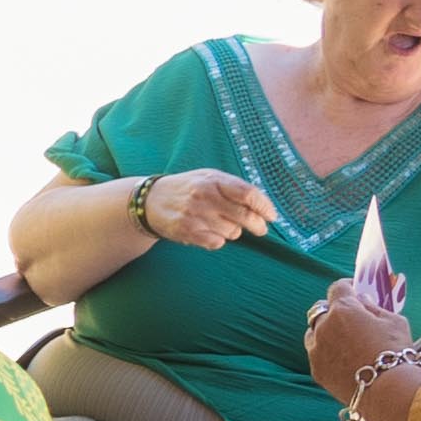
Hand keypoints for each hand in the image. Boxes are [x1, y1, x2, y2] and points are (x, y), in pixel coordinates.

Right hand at [141, 169, 276, 247]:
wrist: (149, 200)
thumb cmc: (186, 188)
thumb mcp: (208, 178)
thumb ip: (233, 187)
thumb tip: (261, 204)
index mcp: (213, 180)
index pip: (248, 194)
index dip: (264, 206)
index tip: (272, 215)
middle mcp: (205, 196)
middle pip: (245, 216)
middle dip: (258, 225)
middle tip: (261, 229)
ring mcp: (196, 215)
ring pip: (232, 232)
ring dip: (233, 231)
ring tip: (221, 224)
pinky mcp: (187, 231)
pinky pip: (217, 242)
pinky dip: (218, 240)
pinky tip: (209, 233)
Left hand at [302, 280, 403, 403]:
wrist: (387, 389)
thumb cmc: (395, 351)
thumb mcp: (394, 321)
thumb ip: (374, 307)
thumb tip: (362, 300)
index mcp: (343, 309)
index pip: (337, 288)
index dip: (346, 287)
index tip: (353, 290)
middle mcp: (324, 326)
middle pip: (321, 309)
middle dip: (334, 309)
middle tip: (348, 316)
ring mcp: (316, 349)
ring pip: (313, 332)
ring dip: (325, 331)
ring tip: (343, 339)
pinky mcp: (316, 369)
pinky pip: (316, 354)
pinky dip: (325, 351)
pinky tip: (341, 359)